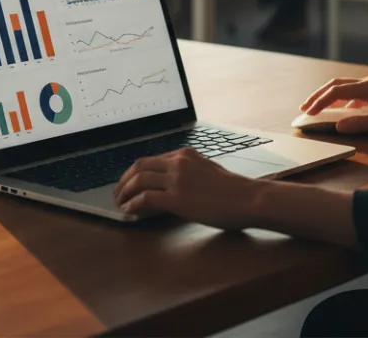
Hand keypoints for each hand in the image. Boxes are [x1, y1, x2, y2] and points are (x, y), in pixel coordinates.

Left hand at [113, 148, 259, 228]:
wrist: (249, 199)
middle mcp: (178, 162)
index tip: (129, 183)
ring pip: (139, 180)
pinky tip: (129, 212)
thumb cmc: (234, 190)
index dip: (135, 172)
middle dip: (124, 180)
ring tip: (120, 203)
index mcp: (185, 154)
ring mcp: (177, 179)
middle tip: (118, 193)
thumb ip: (190, 172)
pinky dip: (133, 205)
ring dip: (125, 192)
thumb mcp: (208, 171)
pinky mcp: (177, 198)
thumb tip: (174, 185)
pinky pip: (146, 199)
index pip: (151, 160)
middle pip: (139, 166)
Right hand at [299, 76, 367, 134]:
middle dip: (318, 95)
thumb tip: (337, 126)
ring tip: (315, 107)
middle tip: (303, 108)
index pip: (336, 92)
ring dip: (327, 96)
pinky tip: (338, 111)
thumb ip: (359, 124)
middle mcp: (366, 83)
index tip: (308, 113)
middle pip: (335, 85)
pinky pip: (351, 92)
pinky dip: (339, 99)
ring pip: (342, 87)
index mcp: (367, 87)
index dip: (320, 102)